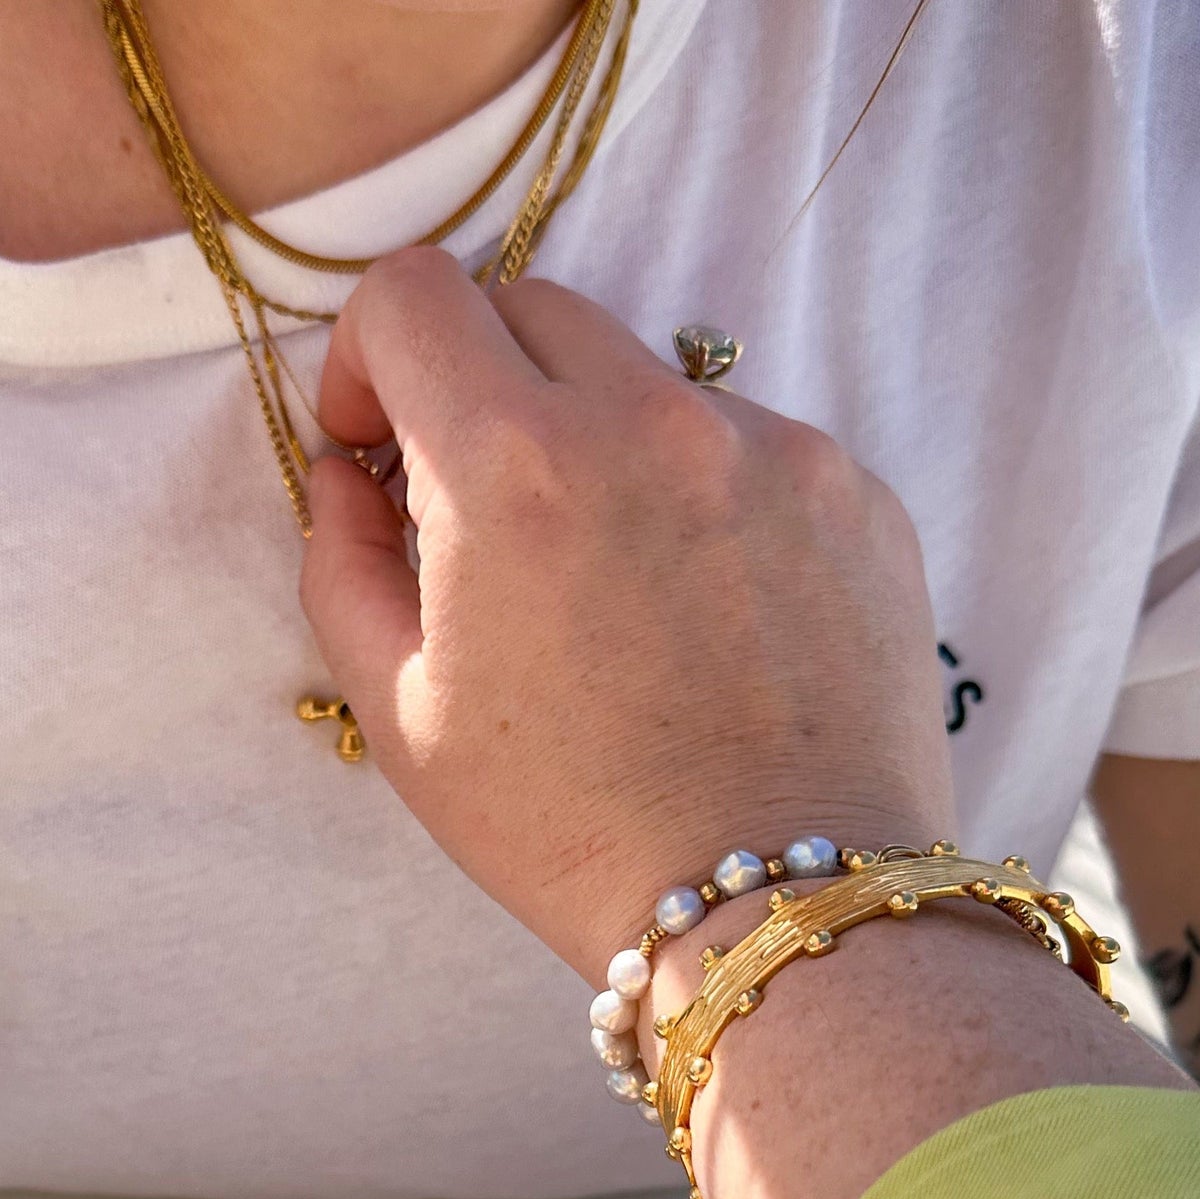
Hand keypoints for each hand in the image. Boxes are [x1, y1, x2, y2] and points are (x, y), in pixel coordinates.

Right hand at [300, 248, 954, 978]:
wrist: (776, 906)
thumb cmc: (568, 828)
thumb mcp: (400, 714)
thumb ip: (342, 561)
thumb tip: (349, 469)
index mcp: (515, 466)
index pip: (414, 293)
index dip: (370, 354)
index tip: (382, 442)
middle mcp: (651, 419)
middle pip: (530, 309)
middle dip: (479, 386)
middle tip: (480, 512)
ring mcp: (773, 447)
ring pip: (647, 379)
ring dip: (599, 444)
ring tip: (613, 588)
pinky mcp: (857, 491)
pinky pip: (748, 443)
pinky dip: (702, 495)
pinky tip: (706, 616)